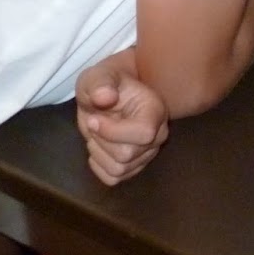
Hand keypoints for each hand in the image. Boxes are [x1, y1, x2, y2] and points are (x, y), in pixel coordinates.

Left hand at [76, 60, 169, 185]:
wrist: (112, 92)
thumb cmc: (107, 82)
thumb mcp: (98, 76)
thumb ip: (100, 83)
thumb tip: (104, 97)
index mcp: (155, 110)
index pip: (143, 133)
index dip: (113, 131)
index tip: (94, 119)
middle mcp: (159, 134)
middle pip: (127, 155)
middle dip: (101, 141)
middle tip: (94, 123)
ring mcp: (149, 152)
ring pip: (119, 169)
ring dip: (99, 153)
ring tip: (97, 134)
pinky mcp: (136, 165)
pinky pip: (114, 178)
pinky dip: (99, 166)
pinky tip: (99, 147)